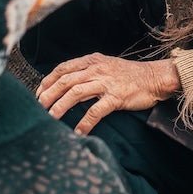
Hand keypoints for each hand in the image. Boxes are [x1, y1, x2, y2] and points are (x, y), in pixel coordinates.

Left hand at [36, 53, 180, 134]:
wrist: (154, 77)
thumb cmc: (129, 75)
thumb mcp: (105, 67)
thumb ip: (86, 74)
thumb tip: (67, 87)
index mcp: (91, 61)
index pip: (62, 68)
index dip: (47, 81)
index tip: (38, 93)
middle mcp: (96, 69)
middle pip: (65, 81)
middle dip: (48, 94)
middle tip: (37, 107)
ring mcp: (106, 82)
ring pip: (75, 93)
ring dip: (60, 107)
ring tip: (50, 118)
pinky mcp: (116, 97)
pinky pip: (95, 111)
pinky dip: (85, 122)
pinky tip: (78, 132)